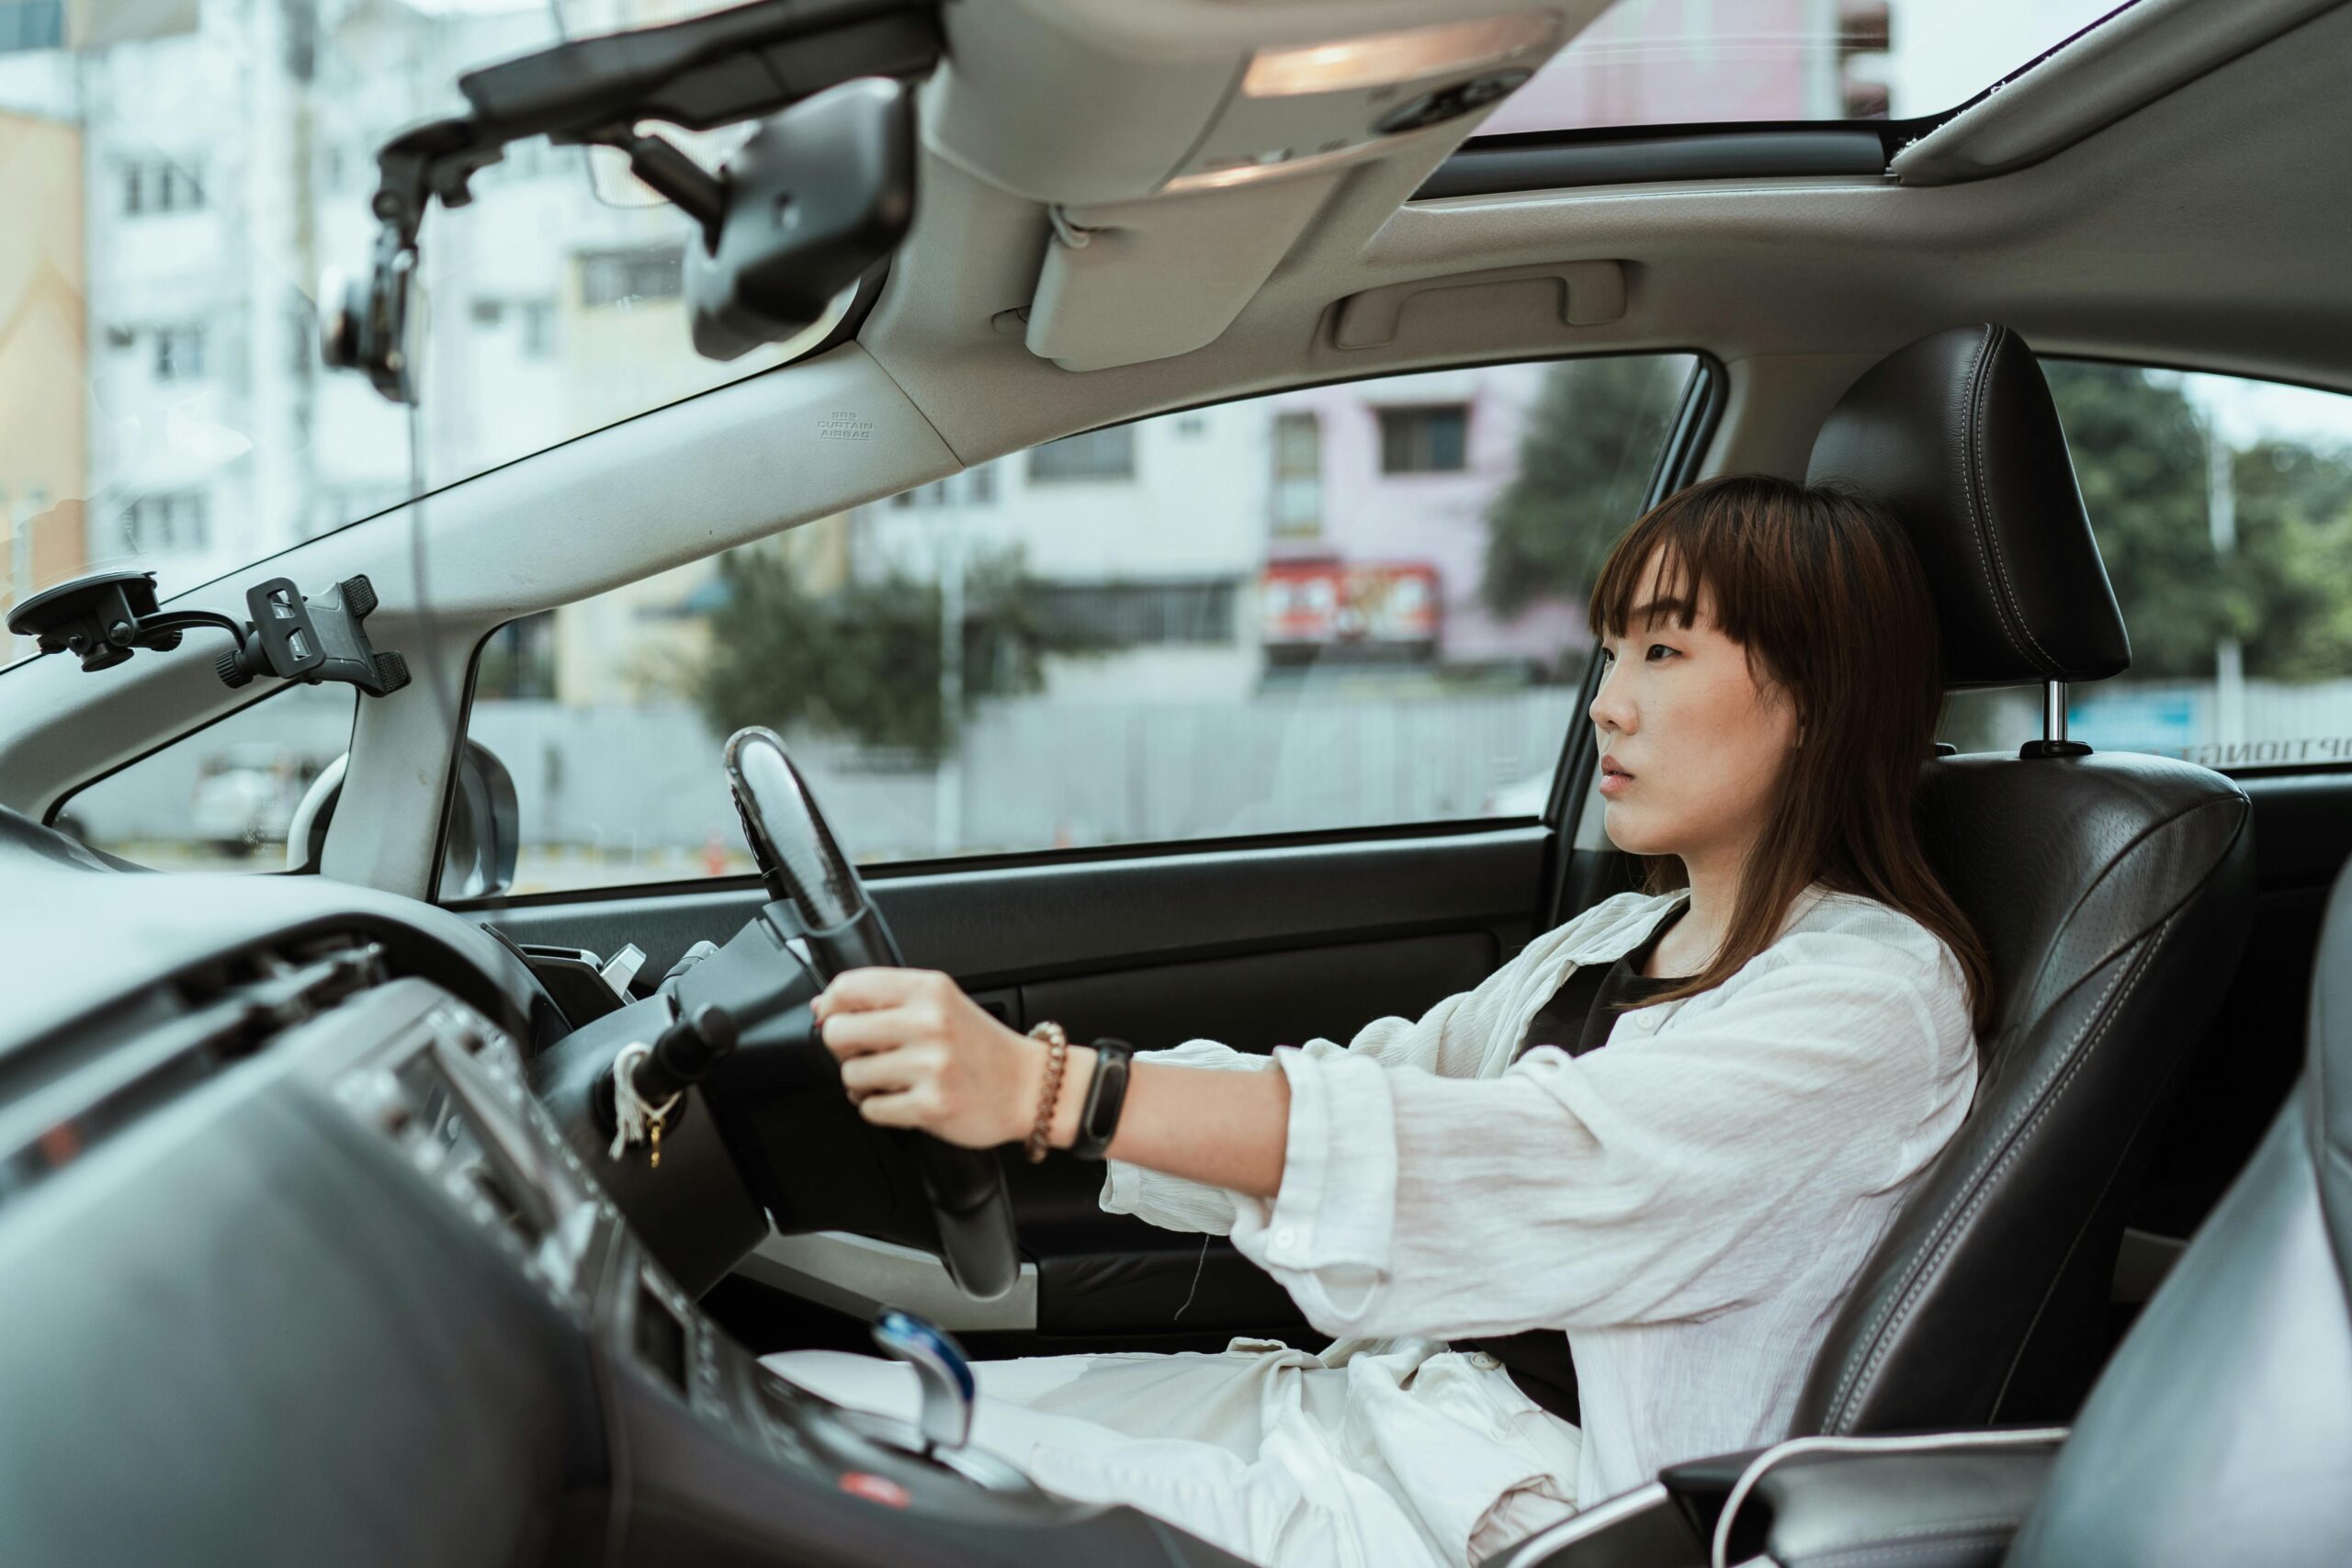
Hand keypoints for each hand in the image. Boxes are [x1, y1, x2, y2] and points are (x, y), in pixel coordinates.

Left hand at [812, 967, 1051, 1149]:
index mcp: (929, 989)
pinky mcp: (932, 1105)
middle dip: (842, 1050)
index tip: (834, 1018)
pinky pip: (871, 1110)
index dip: (830, 1006)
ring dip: (863, 1085)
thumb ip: (887, 999)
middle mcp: (929, 1022)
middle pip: (838, 1032)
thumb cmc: (982, 1047)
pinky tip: (905, 1100)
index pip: (848, 987)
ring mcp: (931, 1065)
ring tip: (892, 1081)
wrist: (1030, 1087)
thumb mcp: (942, 1003)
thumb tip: (822, 1007)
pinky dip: (881, 1109)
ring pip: (851, 1076)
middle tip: (864, 1054)